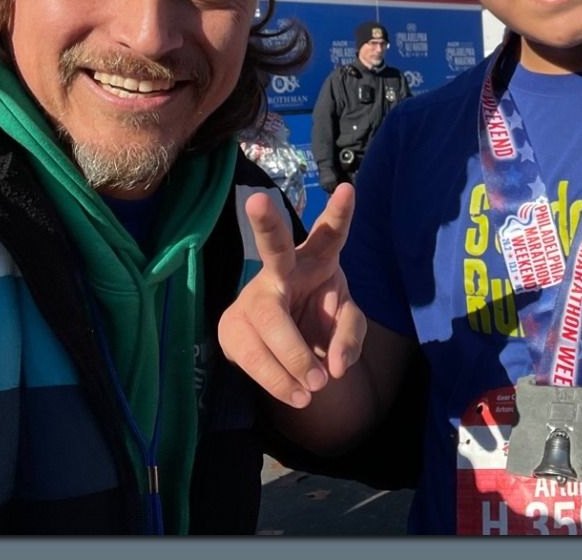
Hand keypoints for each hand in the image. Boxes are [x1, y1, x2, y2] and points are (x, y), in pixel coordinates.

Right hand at [218, 183, 365, 408]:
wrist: (282, 348)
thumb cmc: (317, 318)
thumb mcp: (344, 322)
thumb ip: (349, 337)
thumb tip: (334, 368)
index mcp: (316, 260)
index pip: (329, 235)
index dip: (338, 214)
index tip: (347, 187)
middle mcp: (281, 270)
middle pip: (273, 247)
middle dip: (266, 224)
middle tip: (257, 201)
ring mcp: (252, 297)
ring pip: (270, 319)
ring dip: (294, 357)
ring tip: (315, 387)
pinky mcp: (232, 327)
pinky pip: (252, 353)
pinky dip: (278, 380)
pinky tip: (295, 394)